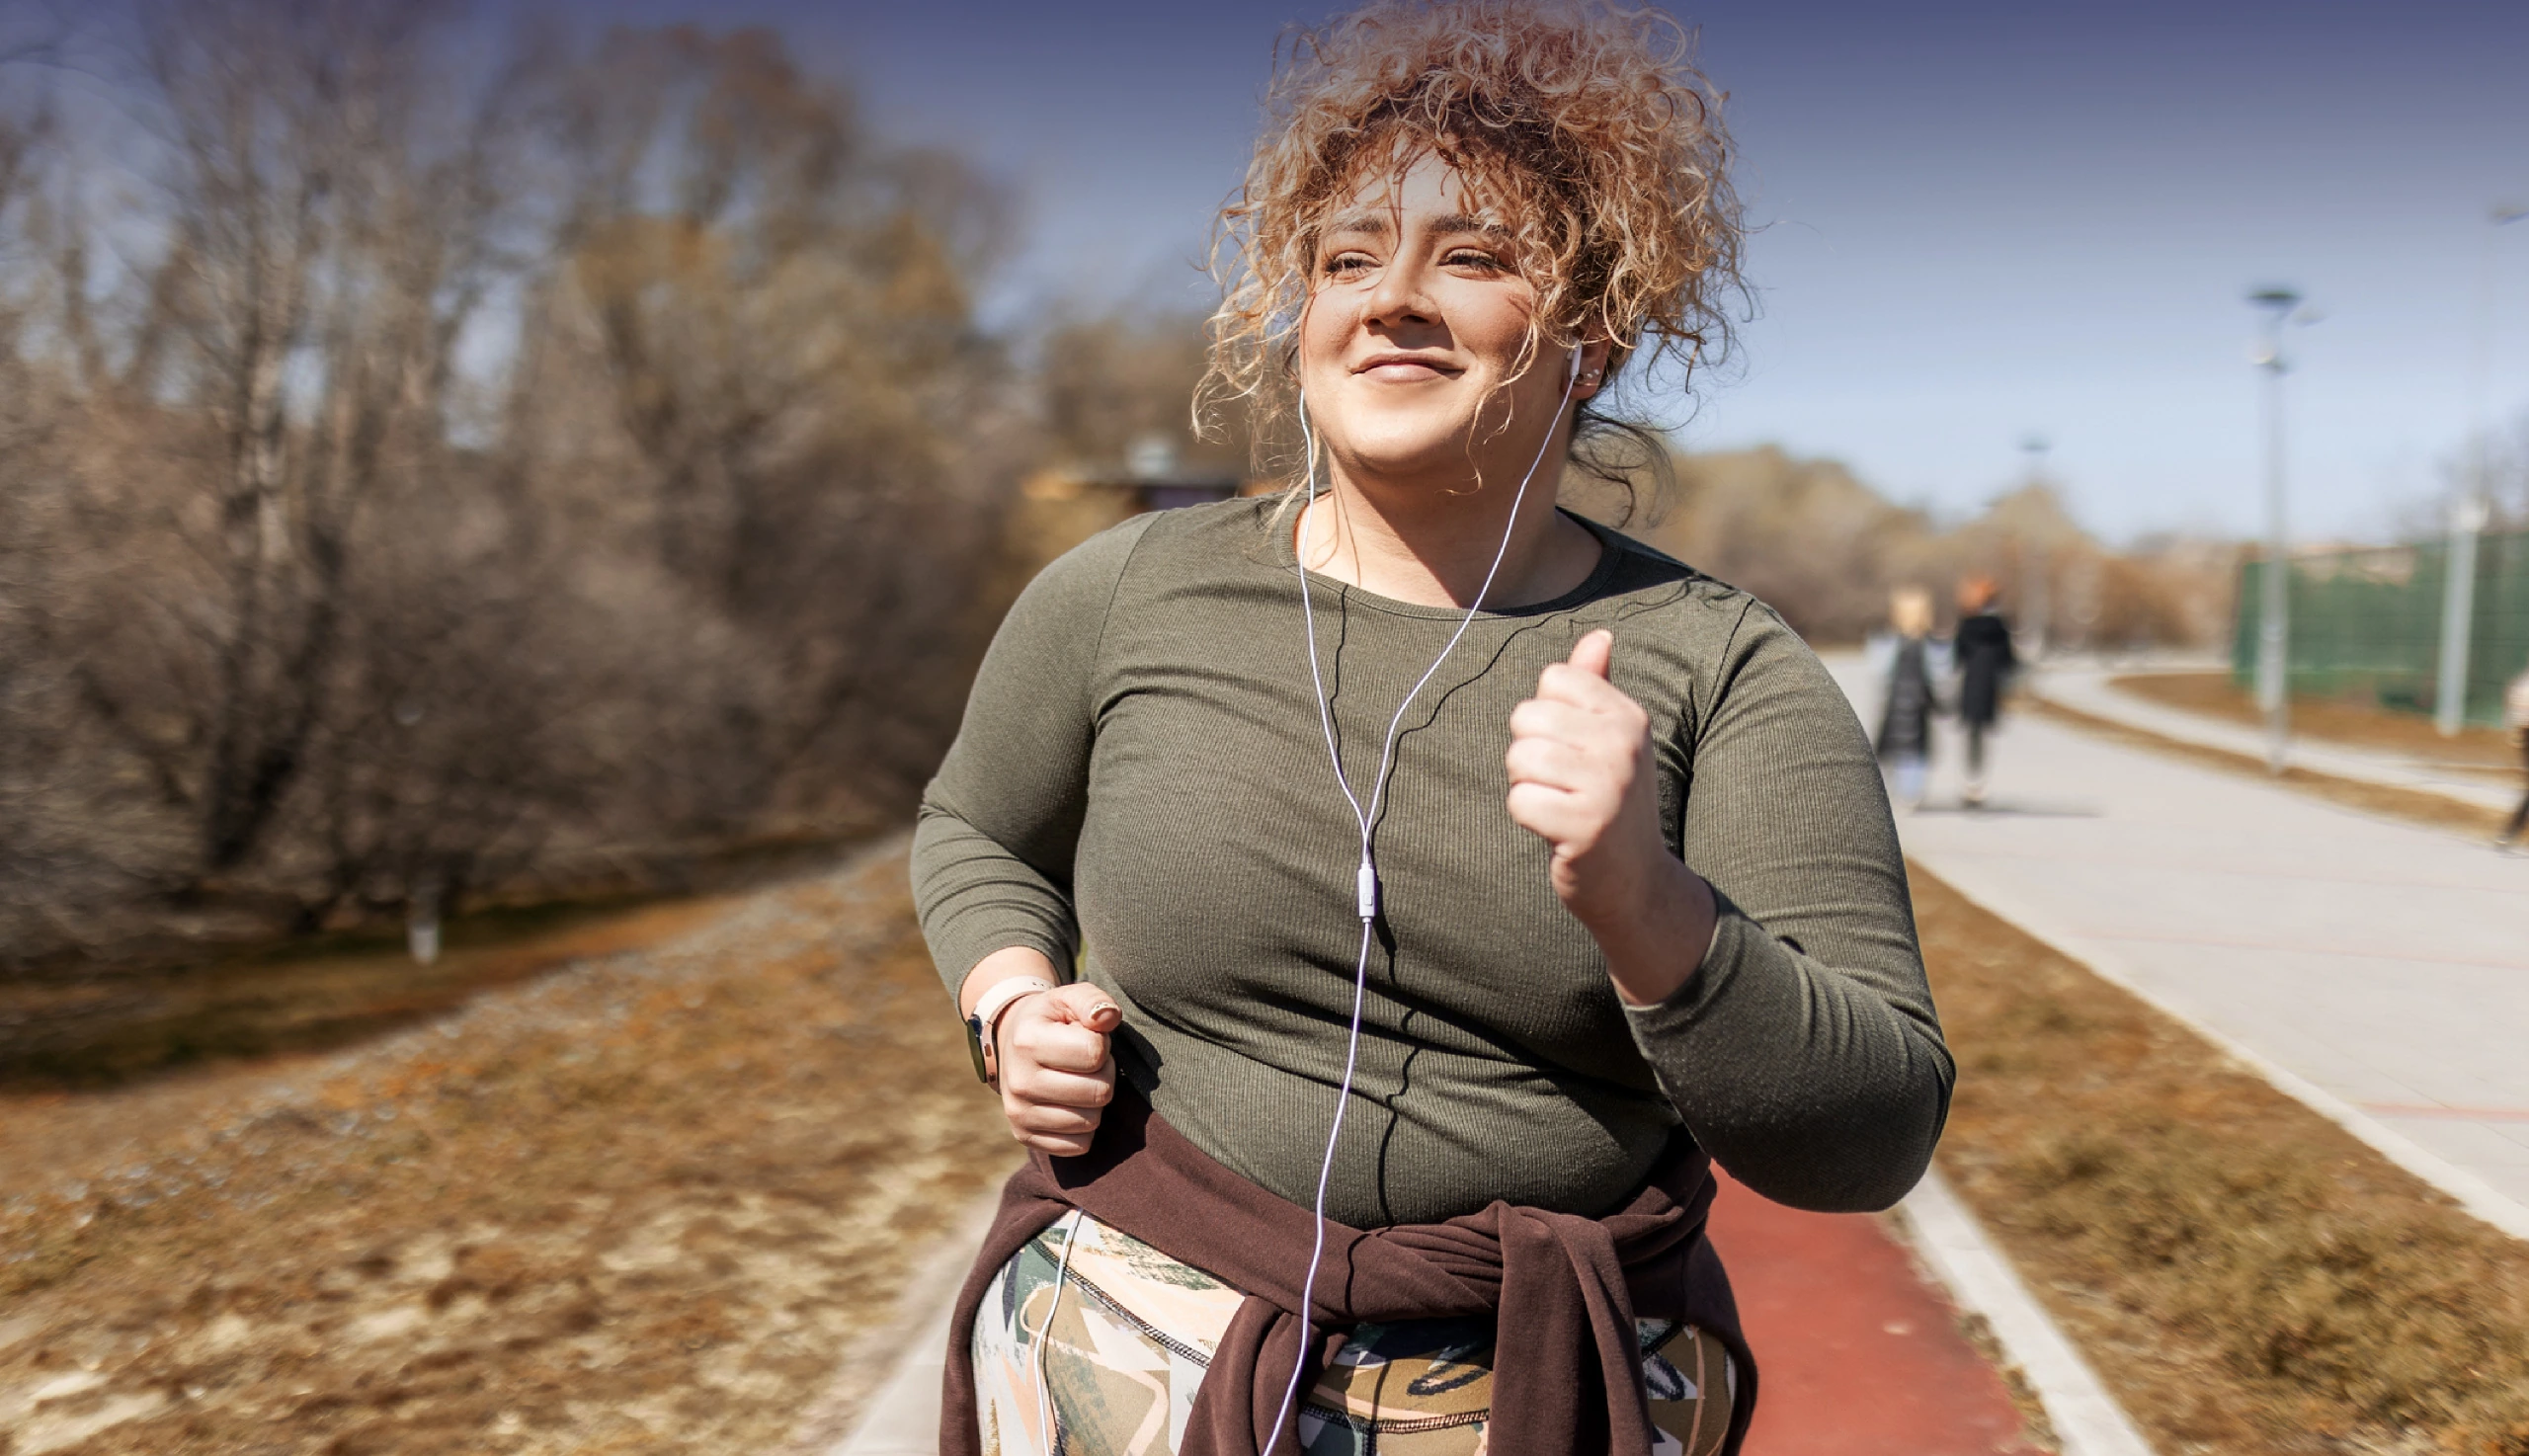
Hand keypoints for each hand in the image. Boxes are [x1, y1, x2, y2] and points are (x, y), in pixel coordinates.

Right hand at [994, 982, 1121, 1156]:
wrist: (1013, 1042)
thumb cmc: (1053, 1020)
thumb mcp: (1070, 998)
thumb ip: (1093, 1001)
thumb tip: (1109, 1018)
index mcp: (1028, 1040)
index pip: (1094, 1053)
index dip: (1102, 1044)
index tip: (1088, 1038)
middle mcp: (1019, 1081)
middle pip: (1098, 1092)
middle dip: (1105, 1074)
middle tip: (1089, 1063)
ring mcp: (1018, 1113)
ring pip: (1091, 1121)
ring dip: (1095, 1101)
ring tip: (1079, 1080)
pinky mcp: (1024, 1136)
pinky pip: (1079, 1146)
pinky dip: (1084, 1127)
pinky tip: (1071, 1104)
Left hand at [1506, 630, 1718, 1003]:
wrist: (1637, 882)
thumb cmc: (1611, 802)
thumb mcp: (1613, 741)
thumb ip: (1597, 687)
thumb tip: (1599, 635)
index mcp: (1628, 716)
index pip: (1554, 679)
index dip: (1546, 716)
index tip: (1572, 750)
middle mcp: (1623, 744)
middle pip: (1528, 716)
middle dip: (1530, 752)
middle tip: (1562, 784)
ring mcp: (1608, 785)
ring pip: (1519, 757)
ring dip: (1527, 786)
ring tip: (1559, 805)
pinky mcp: (1585, 826)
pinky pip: (1519, 800)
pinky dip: (1527, 818)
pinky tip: (1556, 830)